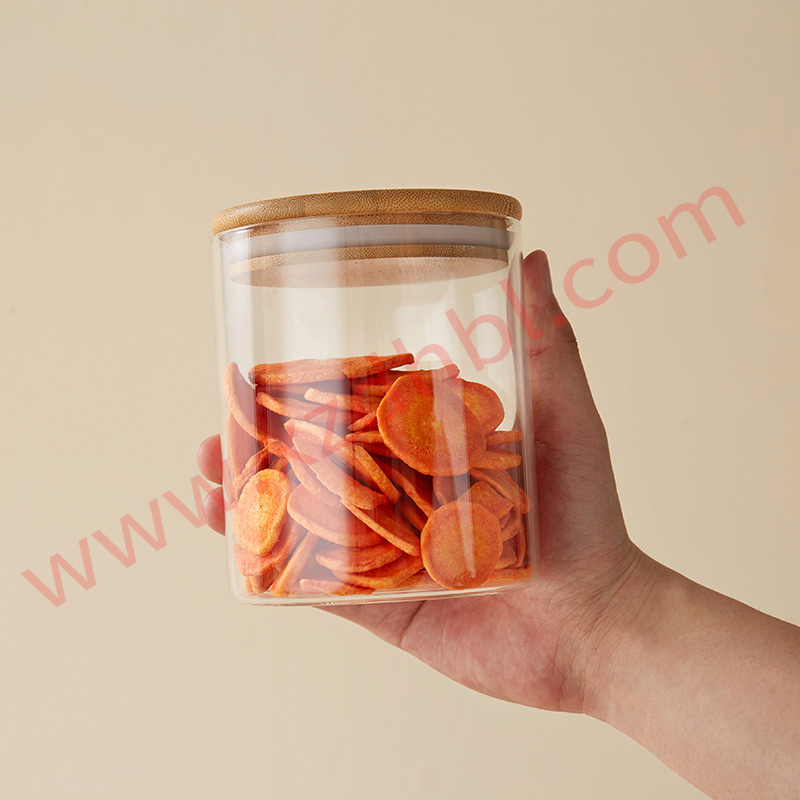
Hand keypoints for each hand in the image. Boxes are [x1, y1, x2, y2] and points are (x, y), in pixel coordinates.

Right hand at [197, 251, 643, 712]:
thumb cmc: (586, 516)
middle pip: (313, 463)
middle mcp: (398, 495)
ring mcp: (384, 552)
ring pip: (300, 521)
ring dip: (246, 501)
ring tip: (207, 479)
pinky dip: (269, 571)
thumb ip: (547, 345)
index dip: (302, 392)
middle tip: (215, 428)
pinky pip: (315, 589)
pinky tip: (232, 549)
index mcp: (427, 450)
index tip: (255, 372)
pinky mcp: (380, 605)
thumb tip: (533, 255)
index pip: (353, 411)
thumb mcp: (566, 419)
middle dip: (257, 445)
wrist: (595, 626)